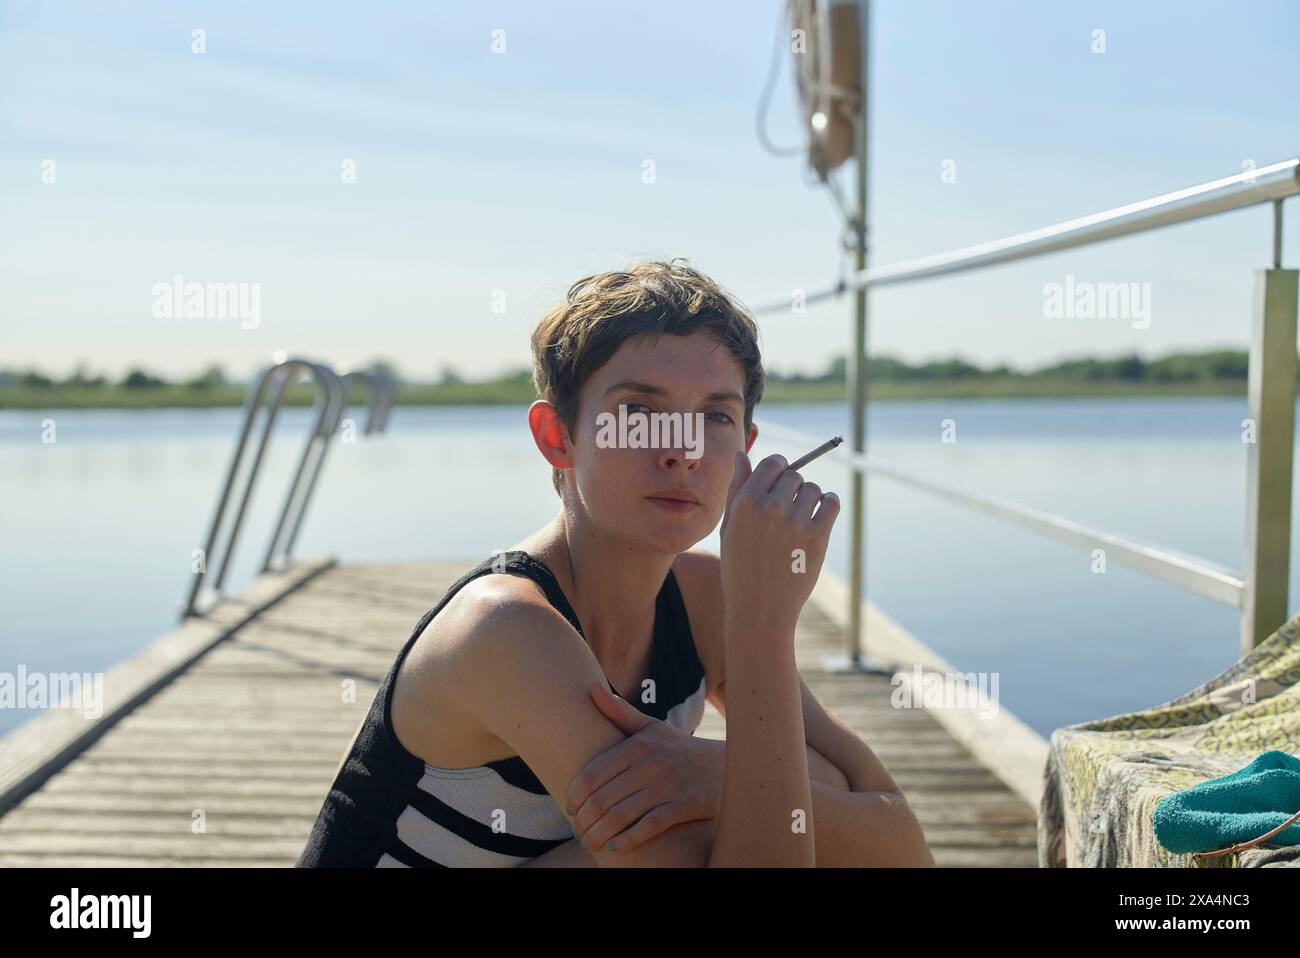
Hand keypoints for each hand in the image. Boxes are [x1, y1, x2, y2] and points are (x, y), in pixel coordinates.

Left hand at [564, 683, 723, 853]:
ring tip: (589, 843)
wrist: (725, 765)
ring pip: (620, 817)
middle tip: (576, 832)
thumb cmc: (679, 748)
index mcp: (638, 745)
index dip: (575, 795)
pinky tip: (613, 848)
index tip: (569, 809)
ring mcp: (667, 786)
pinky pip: (647, 828)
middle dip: (584, 820)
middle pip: (602, 799)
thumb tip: (591, 688)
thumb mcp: (651, 727)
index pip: (593, 774)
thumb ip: (619, 712)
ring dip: (598, 835)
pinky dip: (626, 841)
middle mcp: (650, 764)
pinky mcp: (683, 806)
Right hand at [719, 451, 839, 637]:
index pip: (773, 462)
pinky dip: (828, 504)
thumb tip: (742, 454)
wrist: (759, 609)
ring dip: (810, 499)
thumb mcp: (729, 527)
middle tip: (788, 510)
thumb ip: (737, 488)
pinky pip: (831, 503)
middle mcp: (770, 507)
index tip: (781, 482)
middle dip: (793, 488)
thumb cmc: (740, 567)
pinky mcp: (818, 536)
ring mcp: (795, 521)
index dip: (779, 469)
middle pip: (795, 475)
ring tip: (800, 520)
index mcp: (746, 501)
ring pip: (813, 489)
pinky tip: (820, 515)